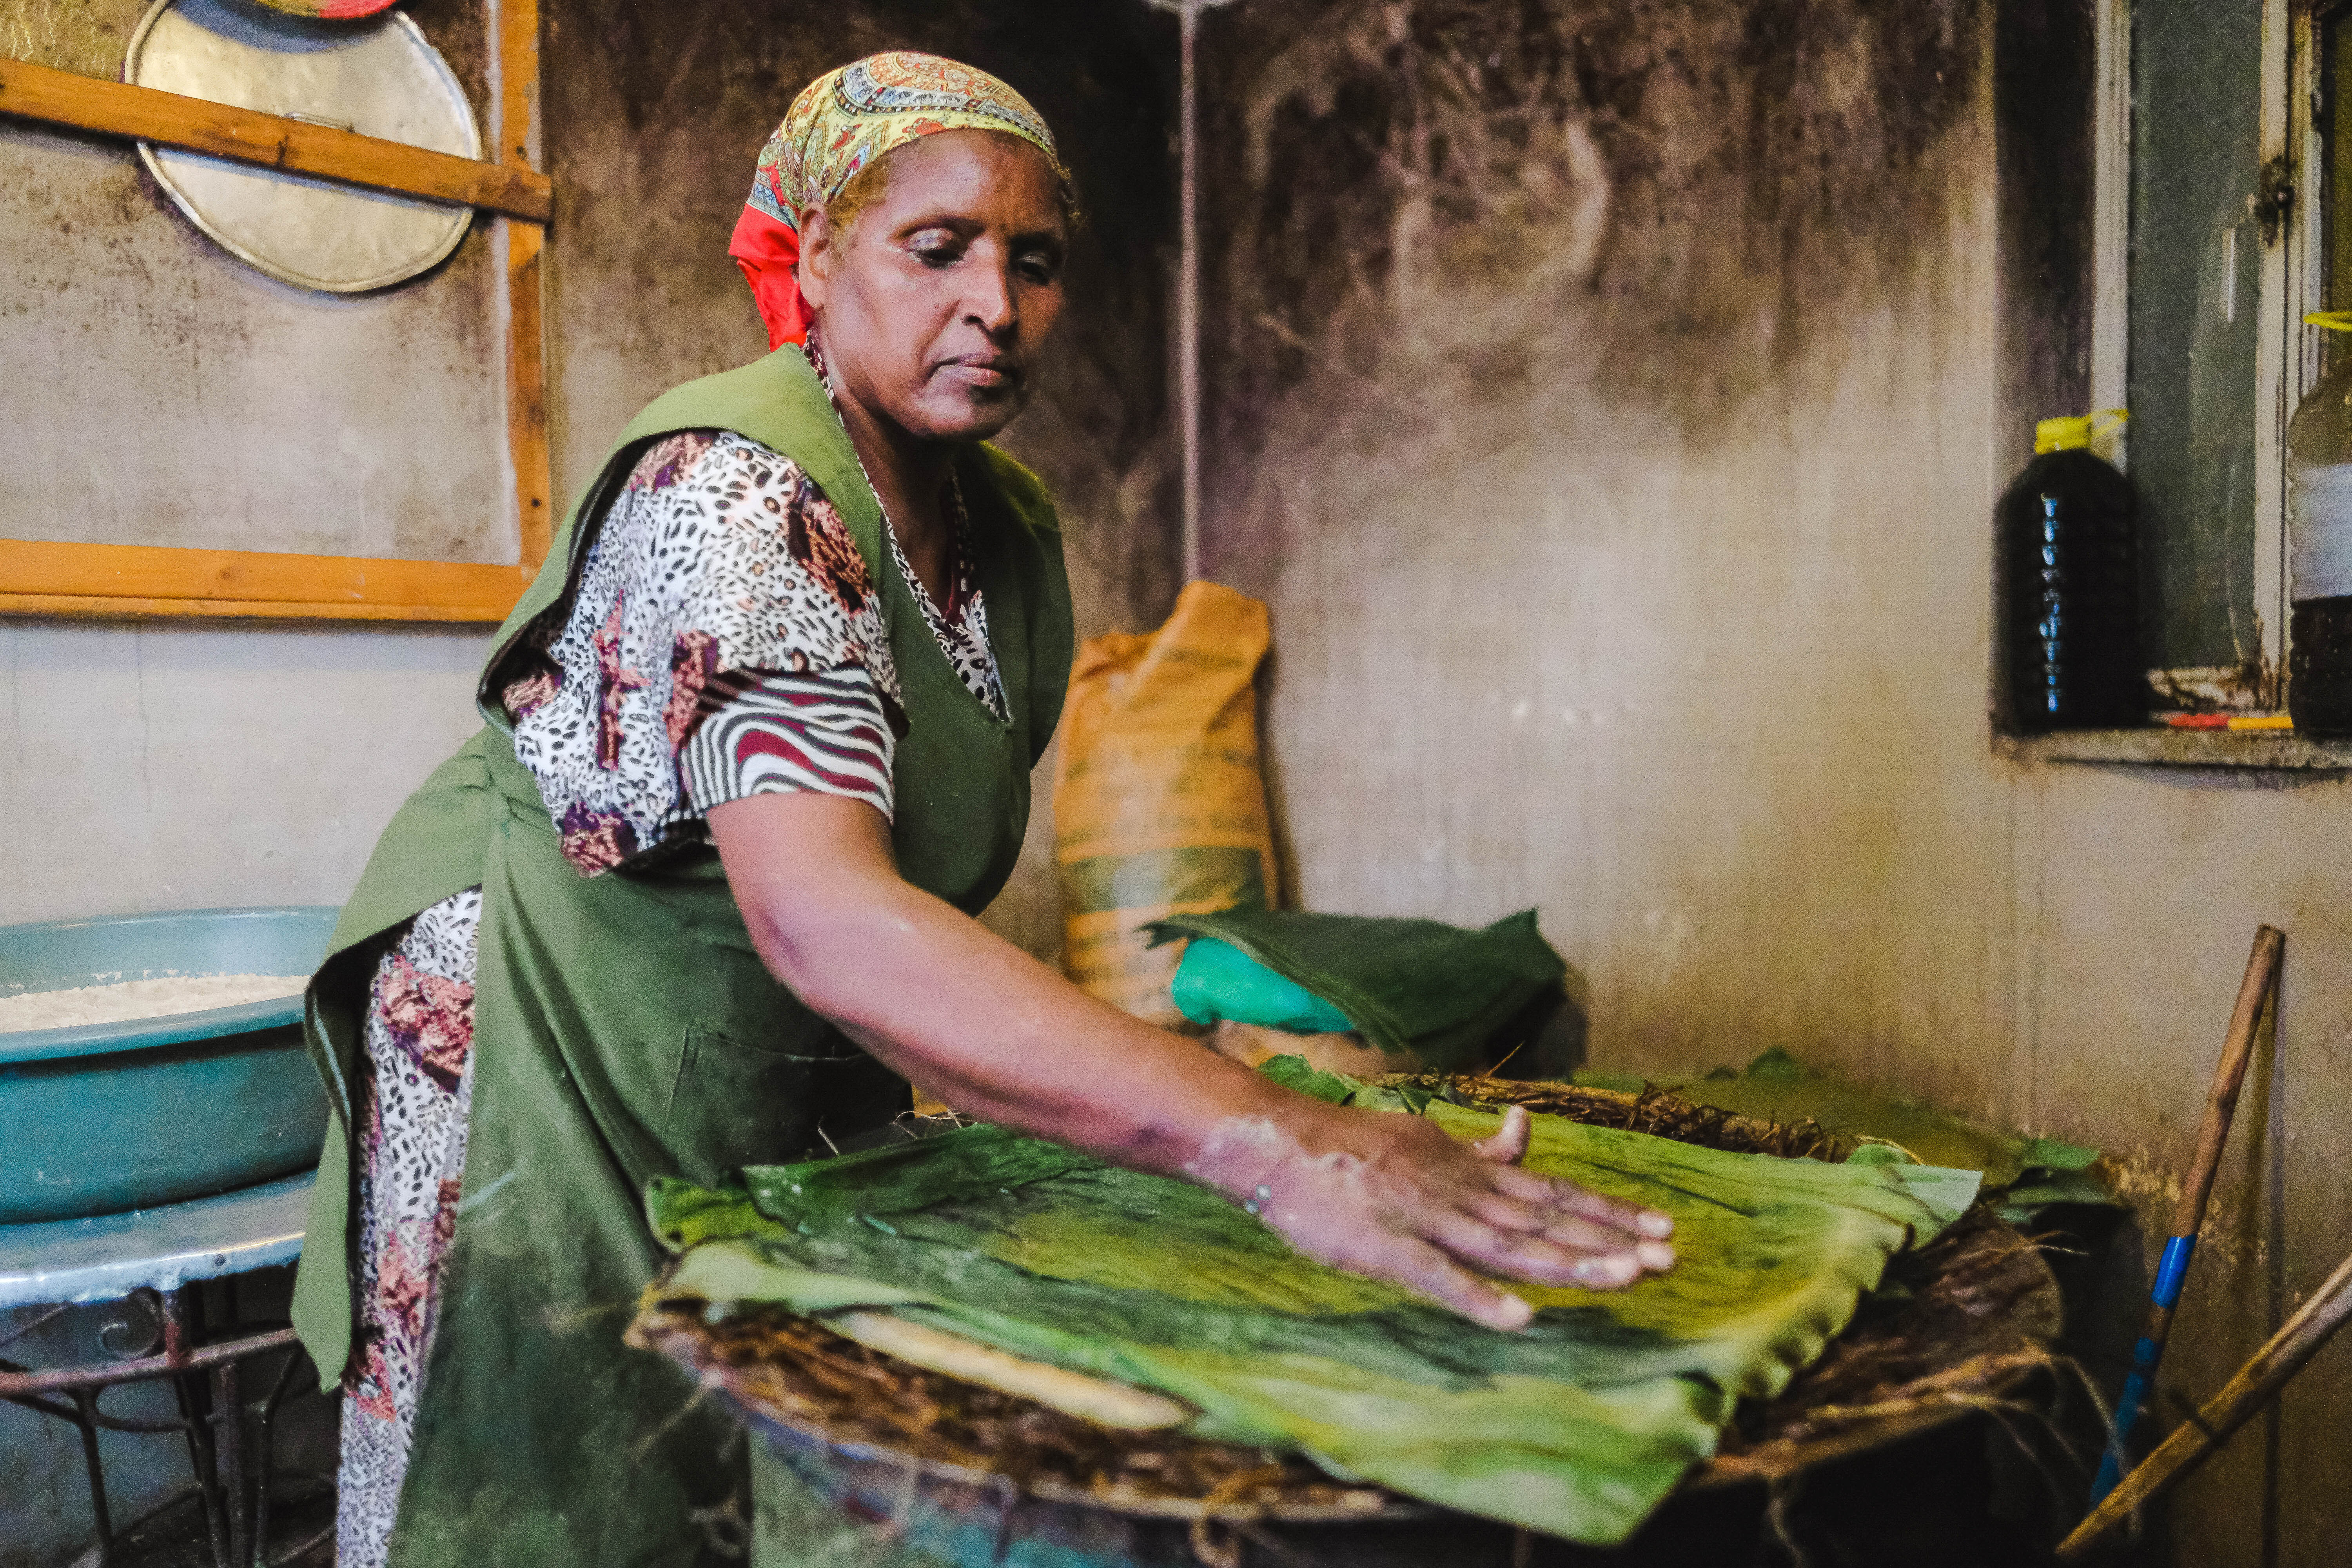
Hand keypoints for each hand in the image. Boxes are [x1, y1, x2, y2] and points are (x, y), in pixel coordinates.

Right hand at [1185, 1103, 1675, 1329]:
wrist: (1278, 1141)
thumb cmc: (1348, 1147)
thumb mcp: (1425, 1138)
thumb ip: (1478, 1149)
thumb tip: (1525, 1129)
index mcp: (1467, 1169)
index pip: (1552, 1193)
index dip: (1608, 1212)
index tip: (1662, 1228)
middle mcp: (1459, 1191)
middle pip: (1545, 1220)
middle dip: (1609, 1239)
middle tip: (1670, 1257)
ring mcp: (1425, 1218)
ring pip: (1508, 1245)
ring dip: (1567, 1263)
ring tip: (1624, 1278)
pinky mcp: (1386, 1248)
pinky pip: (1440, 1277)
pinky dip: (1480, 1297)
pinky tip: (1521, 1319)